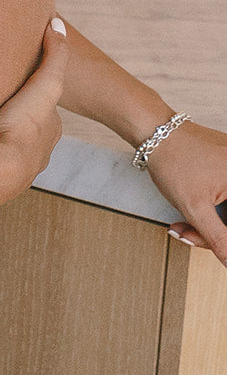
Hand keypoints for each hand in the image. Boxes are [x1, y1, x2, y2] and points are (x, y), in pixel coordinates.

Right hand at [0, 24, 68, 203]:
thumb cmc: (23, 127)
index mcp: (51, 132)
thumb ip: (55, 55)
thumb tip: (58, 24)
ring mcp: (17, 170)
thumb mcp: (46, 85)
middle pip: (28, 129)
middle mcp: (38, 154)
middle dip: (16, 117)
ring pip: (8, 148)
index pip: (44, 109)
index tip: (18, 82)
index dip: (33, 93)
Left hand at [142, 121, 226, 266]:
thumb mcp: (196, 208)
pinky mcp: (226, 162)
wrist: (155, 130)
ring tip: (182, 223)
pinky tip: (190, 205)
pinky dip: (209, 206)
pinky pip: (225, 194)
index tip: (206, 243)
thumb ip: (219, 240)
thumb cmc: (174, 161)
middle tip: (185, 233)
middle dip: (209, 233)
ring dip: (206, 222)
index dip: (223, 242)